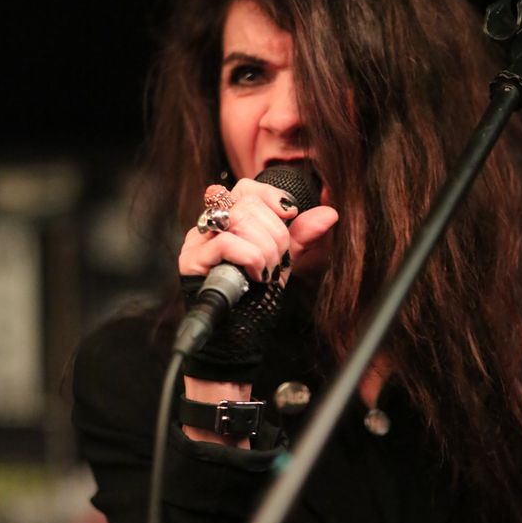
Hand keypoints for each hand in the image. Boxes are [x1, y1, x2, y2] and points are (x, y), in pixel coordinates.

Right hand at [179, 177, 337, 283]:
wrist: (239, 334)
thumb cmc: (256, 295)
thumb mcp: (283, 260)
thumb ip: (302, 235)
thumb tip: (330, 213)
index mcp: (228, 222)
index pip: (247, 188)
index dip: (271, 196)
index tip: (290, 215)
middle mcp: (208, 226)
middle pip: (246, 203)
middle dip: (274, 233)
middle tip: (277, 262)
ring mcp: (196, 242)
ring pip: (238, 219)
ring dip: (265, 249)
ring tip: (266, 273)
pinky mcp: (191, 260)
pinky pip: (226, 243)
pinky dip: (251, 259)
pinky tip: (254, 277)